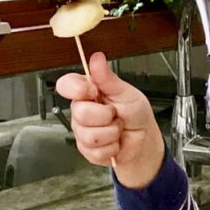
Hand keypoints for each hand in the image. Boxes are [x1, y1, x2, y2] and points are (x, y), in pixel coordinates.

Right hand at [55, 52, 164, 188]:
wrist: (143, 138)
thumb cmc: (134, 113)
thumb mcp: (125, 92)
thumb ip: (108, 78)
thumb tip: (96, 58)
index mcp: (86, 91)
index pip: (66, 85)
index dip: (77, 90)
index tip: (94, 92)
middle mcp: (81, 110)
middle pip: (80, 113)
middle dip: (105, 116)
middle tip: (115, 114)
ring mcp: (82, 131)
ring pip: (89, 135)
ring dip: (111, 133)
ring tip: (117, 128)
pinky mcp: (87, 149)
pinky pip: (95, 151)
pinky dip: (112, 147)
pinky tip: (115, 142)